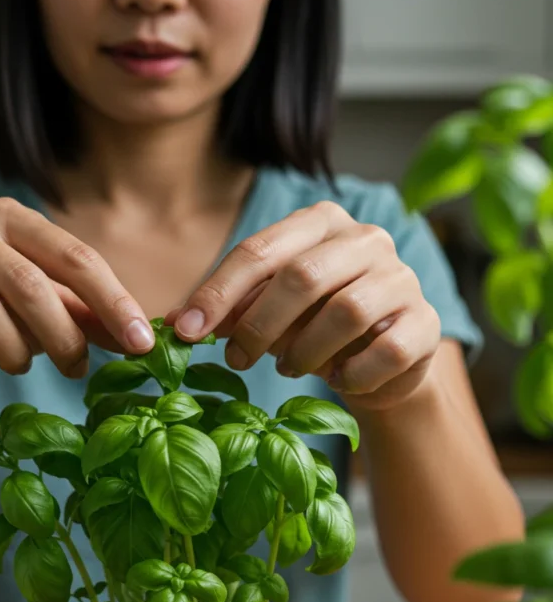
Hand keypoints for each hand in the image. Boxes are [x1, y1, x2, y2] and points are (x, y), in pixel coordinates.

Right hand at [0, 198, 155, 395]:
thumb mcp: (44, 311)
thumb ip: (87, 317)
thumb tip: (144, 339)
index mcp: (10, 218)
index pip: (75, 257)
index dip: (114, 303)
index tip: (144, 345)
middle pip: (29, 284)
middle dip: (63, 336)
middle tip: (77, 369)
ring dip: (13, 352)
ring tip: (19, 366)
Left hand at [171, 201, 440, 410]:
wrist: (383, 359)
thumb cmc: (314, 325)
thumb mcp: (267, 310)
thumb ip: (229, 310)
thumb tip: (173, 324)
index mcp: (320, 222)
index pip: (259, 251)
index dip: (217, 294)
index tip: (183, 331)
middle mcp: (366, 238)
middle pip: (301, 277)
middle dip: (258, 325)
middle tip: (236, 359)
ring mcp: (403, 277)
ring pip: (344, 313)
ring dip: (303, 352)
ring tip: (287, 367)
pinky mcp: (427, 322)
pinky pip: (385, 351)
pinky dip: (350, 375)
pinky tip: (335, 379)